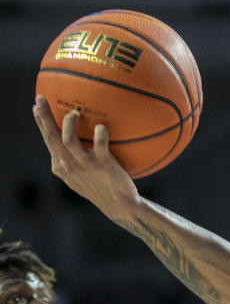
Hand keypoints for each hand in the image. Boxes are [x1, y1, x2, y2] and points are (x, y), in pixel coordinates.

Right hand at [33, 94, 138, 220]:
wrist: (118, 204)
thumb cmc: (100, 186)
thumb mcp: (80, 173)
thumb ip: (73, 158)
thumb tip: (73, 135)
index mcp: (61, 165)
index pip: (48, 139)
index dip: (41, 122)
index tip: (36, 105)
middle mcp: (68, 164)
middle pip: (51, 137)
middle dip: (44, 117)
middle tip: (41, 99)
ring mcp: (85, 165)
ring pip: (68, 140)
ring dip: (69, 124)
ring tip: (74, 112)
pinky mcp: (103, 165)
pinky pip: (100, 145)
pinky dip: (99, 135)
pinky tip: (101, 126)